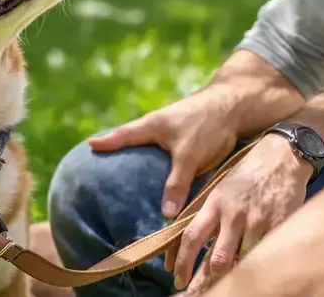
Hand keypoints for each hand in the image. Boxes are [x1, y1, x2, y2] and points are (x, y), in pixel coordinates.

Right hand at [88, 92, 239, 220]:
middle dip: (120, 150)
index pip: (123, 135)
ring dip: (142, 159)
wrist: (235, 109)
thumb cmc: (207, 124)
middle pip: (133, 140)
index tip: (89, 145)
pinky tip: (162, 179)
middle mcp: (158, 129)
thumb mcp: (190, 156)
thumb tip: (165, 214)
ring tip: (129, 176)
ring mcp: (172, 134)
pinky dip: (162, 166)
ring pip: (151, 150)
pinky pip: (168, 157)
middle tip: (102, 161)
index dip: (107, 142)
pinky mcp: (187, 142)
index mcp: (152, 126)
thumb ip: (176, 184)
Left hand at [169, 134, 313, 292]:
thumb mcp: (222, 187)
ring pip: (241, 262)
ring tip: (222, 290)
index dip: (182, 262)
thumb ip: (209, 213)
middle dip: (205, 282)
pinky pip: (264, 255)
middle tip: (197, 295)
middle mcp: (234, 214)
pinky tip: (249, 275)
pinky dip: (254, 267)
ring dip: (231, 280)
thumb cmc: (249, 172)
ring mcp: (257, 222)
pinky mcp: (279, 226)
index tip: (177, 278)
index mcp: (215, 203)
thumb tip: (193, 239)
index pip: (192, 237)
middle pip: (216, 259)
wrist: (283, 156)